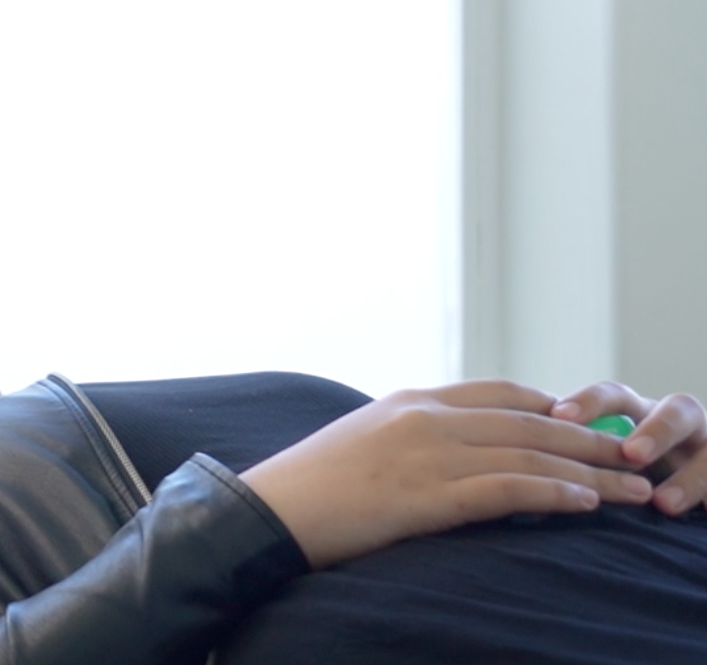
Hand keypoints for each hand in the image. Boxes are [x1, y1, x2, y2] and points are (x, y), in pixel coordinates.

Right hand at [240, 380, 657, 568]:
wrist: (268, 510)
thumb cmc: (310, 486)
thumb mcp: (363, 441)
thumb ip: (410, 437)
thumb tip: (450, 452)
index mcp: (409, 401)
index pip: (498, 391)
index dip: (551, 406)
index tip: (586, 422)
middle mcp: (424, 418)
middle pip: (528, 422)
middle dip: (589, 439)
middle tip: (633, 452)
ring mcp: (425, 454)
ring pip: (529, 454)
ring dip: (589, 473)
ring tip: (630, 489)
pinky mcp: (425, 495)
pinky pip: (505, 489)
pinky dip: (552, 493)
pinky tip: (583, 503)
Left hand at [552, 382, 706, 514]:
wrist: (680, 496)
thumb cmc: (624, 477)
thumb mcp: (600, 461)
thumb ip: (566, 456)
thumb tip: (503, 464)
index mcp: (638, 415)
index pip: (613, 397)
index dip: (590, 403)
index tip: (559, 416)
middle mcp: (677, 426)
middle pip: (677, 409)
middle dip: (655, 429)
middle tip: (630, 454)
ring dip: (688, 474)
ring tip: (660, 502)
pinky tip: (692, 514)